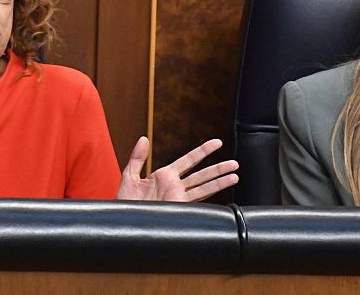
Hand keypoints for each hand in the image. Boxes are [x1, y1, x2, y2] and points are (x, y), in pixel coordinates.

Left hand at [116, 136, 238, 201]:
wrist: (123, 221)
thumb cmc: (125, 202)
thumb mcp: (129, 175)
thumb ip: (137, 157)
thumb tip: (144, 138)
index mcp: (165, 175)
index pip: (189, 160)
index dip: (203, 151)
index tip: (217, 143)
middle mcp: (175, 186)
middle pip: (202, 174)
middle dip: (218, 168)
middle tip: (234, 163)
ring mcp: (178, 198)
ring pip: (204, 188)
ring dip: (219, 182)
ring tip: (235, 175)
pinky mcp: (178, 209)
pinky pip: (196, 203)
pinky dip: (208, 200)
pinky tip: (220, 197)